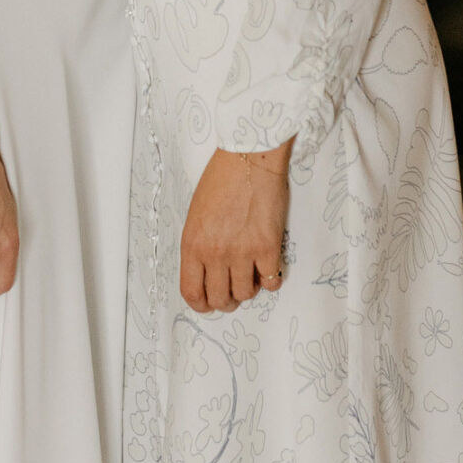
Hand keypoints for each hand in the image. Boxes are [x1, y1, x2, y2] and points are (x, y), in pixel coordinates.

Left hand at [179, 144, 292, 312]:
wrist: (248, 158)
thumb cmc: (221, 180)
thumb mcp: (196, 215)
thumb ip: (199, 246)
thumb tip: (208, 273)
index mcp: (192, 244)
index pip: (192, 292)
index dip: (201, 304)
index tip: (208, 303)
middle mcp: (215, 253)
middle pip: (220, 299)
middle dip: (227, 300)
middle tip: (232, 290)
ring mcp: (242, 252)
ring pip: (246, 294)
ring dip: (249, 288)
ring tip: (250, 272)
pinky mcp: (267, 247)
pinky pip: (270, 282)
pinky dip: (270, 279)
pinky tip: (267, 266)